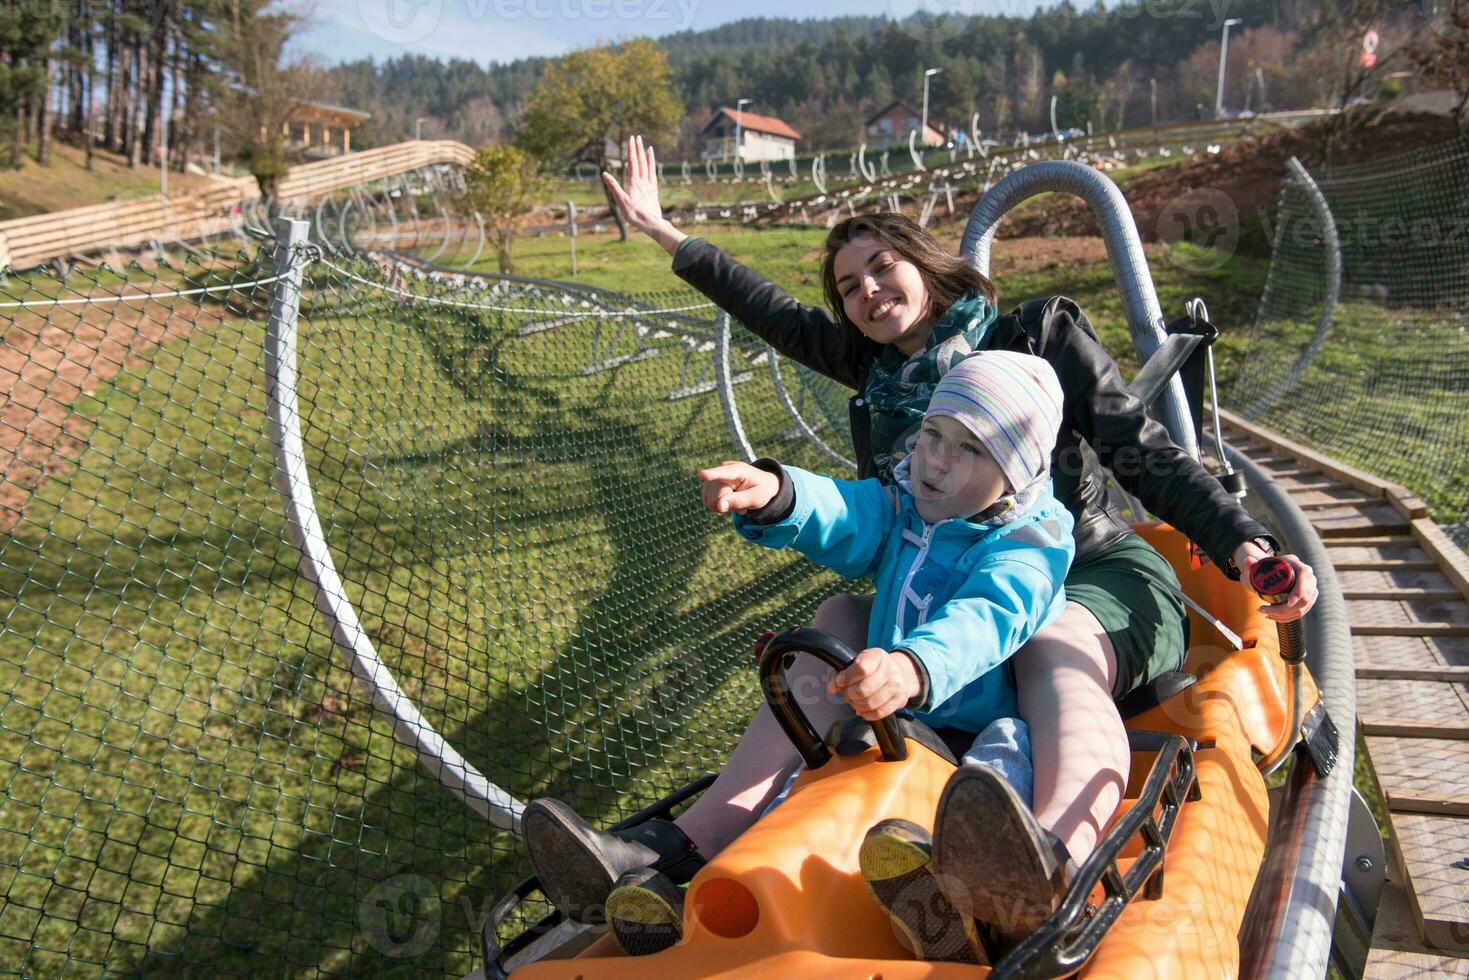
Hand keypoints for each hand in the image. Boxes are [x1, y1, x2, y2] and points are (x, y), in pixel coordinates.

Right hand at [602, 135, 683, 252]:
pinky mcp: (653, 190)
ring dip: (646, 154)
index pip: (632, 162)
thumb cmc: (634, 214)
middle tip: (637, 137)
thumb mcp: (620, 200)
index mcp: (633, 182)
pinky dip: (652, 165)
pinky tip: (652, 161)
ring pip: (647, 166)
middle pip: (640, 161)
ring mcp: (649, 184)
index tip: (631, 139)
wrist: (650, 223)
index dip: (631, 150)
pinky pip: (652, 173)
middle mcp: (642, 181)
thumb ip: (613, 186)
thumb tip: (604, 173)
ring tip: (646, 145)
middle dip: (638, 148)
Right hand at [699, 461, 778, 514]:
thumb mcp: (755, 498)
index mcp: (738, 470)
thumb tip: (719, 505)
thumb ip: (738, 501)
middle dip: (726, 506)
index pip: (723, 473)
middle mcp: (723, 470)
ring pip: (709, 499)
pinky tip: (729, 502)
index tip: (702, 474)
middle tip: (742, 507)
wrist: (762, 485)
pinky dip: (718, 506)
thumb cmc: (761, 490)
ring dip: (722, 507)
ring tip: (736, 502)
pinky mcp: (709, 484)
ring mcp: (715, 476)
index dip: (711, 474)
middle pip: (716, 495)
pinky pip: (706, 501)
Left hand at [828, 648, 920, 721]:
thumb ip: (843, 673)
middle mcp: (890, 670)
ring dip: (856, 705)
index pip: (861, 669)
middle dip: (849, 694)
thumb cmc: (875, 668)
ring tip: (854, 701)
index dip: (846, 678)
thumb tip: (832, 688)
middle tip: (847, 693)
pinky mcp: (900, 700)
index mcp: (878, 656)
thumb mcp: (860, 661)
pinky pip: (879, 713)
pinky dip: (866, 714)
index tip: (839, 683)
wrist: (901, 673)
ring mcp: (897, 686)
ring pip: (870, 703)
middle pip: (863, 689)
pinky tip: (862, 709)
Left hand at [1236, 542, 1317, 621]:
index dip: (1300, 591)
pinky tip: (1274, 618)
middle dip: (1286, 609)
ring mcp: (1310, 588)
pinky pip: (1302, 612)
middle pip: (1305, 597)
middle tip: (1265, 610)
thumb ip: (1249, 564)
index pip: (1304, 575)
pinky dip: (1288, 617)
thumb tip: (1249, 560)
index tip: (1288, 603)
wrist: (1269, 572)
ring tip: (1266, 614)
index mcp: (1296, 563)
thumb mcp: (1254, 566)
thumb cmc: (1262, 568)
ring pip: (1303, 608)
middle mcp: (1307, 576)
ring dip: (1285, 615)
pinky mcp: (1308, 599)